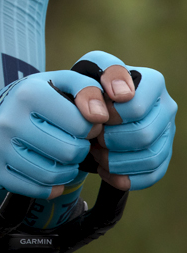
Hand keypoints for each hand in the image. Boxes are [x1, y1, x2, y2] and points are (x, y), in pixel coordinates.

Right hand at [0, 71, 105, 198]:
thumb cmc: (37, 99)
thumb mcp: (61, 83)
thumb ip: (88, 89)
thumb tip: (100, 116)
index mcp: (28, 93)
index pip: (81, 124)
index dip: (90, 128)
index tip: (83, 125)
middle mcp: (9, 119)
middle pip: (69, 152)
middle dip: (79, 150)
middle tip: (73, 142)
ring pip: (53, 175)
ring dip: (67, 170)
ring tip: (63, 158)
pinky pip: (36, 190)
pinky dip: (50, 186)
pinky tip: (48, 170)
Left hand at [72, 51, 176, 191]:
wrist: (90, 103)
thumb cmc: (88, 86)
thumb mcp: (86, 75)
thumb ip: (96, 81)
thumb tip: (118, 98)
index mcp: (152, 82)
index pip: (136, 107)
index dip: (112, 116)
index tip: (96, 116)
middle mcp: (165, 107)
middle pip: (144, 135)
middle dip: (112, 140)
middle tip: (93, 137)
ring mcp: (167, 132)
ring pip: (150, 158)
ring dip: (117, 161)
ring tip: (96, 153)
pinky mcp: (163, 155)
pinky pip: (151, 175)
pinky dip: (125, 178)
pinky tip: (104, 170)